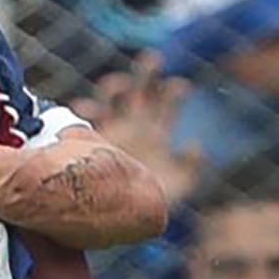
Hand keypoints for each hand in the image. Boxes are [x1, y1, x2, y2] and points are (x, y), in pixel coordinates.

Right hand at [70, 62, 201, 206]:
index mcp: (155, 133)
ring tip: (117, 86)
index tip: (181, 87)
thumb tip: (193, 145)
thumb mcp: (179, 184)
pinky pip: (88, 121)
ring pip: (112, 100)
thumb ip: (190, 165)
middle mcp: (132, 127)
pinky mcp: (92, 141)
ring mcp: (111, 131)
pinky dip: (88, 113)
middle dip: (146, 74)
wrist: (121, 219)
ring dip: (115, 88)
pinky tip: (85, 111)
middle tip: (153, 59)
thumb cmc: (152, 203)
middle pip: (140, 92)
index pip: (166, 105)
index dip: (174, 93)